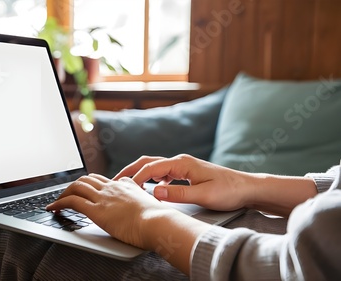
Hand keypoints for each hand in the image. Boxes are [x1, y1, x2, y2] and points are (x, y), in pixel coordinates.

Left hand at [46, 173, 175, 249]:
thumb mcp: (151, 204)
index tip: (87, 191)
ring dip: (64, 194)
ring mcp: (103, 197)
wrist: (157, 222)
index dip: (92, 185)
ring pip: (76, 187)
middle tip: (68, 195)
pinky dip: (59, 203)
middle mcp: (112, 187)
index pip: (104, 180)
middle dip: (75, 186)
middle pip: (87, 179)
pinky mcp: (96, 210)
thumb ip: (143, 200)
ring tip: (57, 202)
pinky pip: (72, 201)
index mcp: (125, 185)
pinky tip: (53, 208)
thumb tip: (146, 203)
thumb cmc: (158, 219)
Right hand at [114, 154, 251, 210]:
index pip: (151, 168)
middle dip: (130, 170)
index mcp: (182, 164)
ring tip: (125, 184)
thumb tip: (153, 191)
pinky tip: (148, 188)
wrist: (247, 188)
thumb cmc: (229, 191)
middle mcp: (180, 161)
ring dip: (139, 173)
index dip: (135, 178)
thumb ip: (177, 194)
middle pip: (148, 162)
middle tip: (114, 180)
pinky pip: (163, 172)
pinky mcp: (187, 172)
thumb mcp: (203, 196)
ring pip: (154, 166)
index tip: (123, 188)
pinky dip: (151, 178)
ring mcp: (183, 166)